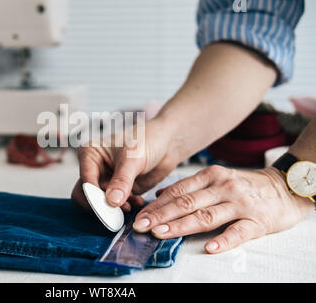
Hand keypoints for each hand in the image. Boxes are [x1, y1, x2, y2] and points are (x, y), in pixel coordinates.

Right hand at [71, 118, 180, 211]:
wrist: (167, 142)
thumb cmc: (147, 138)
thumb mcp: (133, 158)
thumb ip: (122, 180)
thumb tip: (112, 201)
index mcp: (90, 154)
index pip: (85, 180)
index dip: (93, 196)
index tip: (106, 206)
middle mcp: (95, 168)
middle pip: (87, 195)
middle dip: (101, 205)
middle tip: (115, 212)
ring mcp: (107, 180)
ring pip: (101, 202)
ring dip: (114, 209)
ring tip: (129, 206)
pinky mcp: (120, 190)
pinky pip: (117, 205)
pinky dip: (126, 207)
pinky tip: (138, 201)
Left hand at [133, 165, 314, 252]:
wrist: (285, 187)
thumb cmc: (245, 185)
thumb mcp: (216, 178)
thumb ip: (189, 186)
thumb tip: (160, 195)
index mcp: (211, 176)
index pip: (178, 191)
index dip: (157, 204)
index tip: (140, 216)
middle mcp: (223, 187)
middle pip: (187, 203)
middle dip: (161, 215)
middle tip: (141, 226)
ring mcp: (240, 204)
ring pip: (206, 216)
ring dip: (181, 225)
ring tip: (161, 234)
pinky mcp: (258, 221)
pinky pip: (238, 232)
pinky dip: (224, 240)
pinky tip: (209, 248)